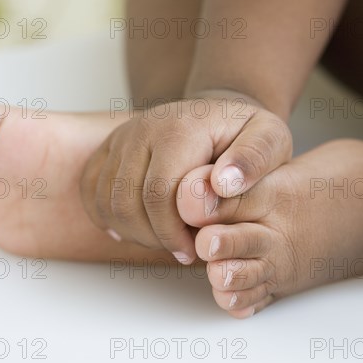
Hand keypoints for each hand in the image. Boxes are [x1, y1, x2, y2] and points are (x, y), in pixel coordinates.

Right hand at [79, 90, 292, 263]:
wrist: (219, 112)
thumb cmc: (246, 133)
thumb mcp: (271, 139)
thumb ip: (254, 160)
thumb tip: (222, 184)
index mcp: (179, 129)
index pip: (159, 195)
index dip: (173, 233)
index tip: (197, 249)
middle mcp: (141, 129)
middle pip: (126, 202)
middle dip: (153, 237)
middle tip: (183, 250)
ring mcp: (122, 137)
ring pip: (106, 201)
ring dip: (133, 232)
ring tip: (165, 239)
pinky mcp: (110, 147)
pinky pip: (90, 189)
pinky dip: (106, 216)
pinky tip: (133, 228)